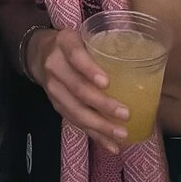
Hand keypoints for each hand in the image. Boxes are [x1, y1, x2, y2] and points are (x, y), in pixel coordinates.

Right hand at [27, 28, 129, 153]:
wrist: (39, 54)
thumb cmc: (72, 44)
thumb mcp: (82, 36)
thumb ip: (102, 45)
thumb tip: (141, 59)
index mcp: (64, 43)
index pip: (75, 56)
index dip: (89, 70)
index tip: (106, 83)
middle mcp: (55, 66)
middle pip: (78, 88)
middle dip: (102, 104)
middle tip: (125, 113)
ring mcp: (54, 89)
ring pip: (76, 110)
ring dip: (100, 125)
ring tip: (121, 134)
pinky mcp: (56, 106)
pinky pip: (76, 122)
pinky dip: (95, 135)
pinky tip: (111, 145)